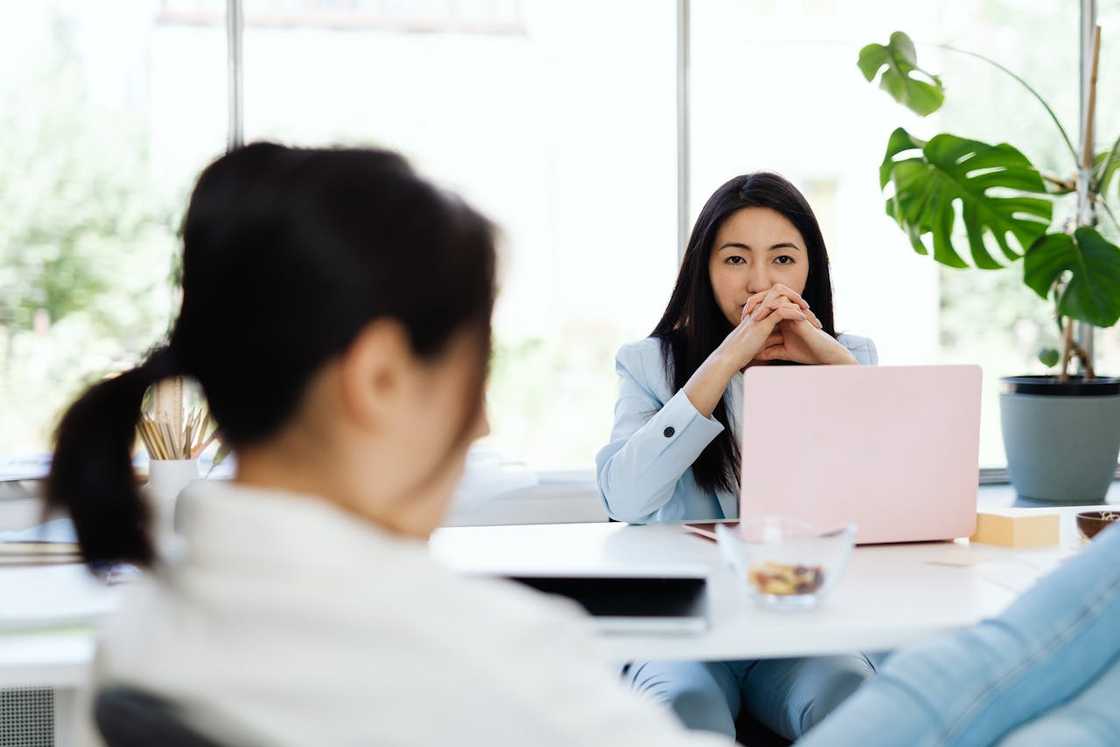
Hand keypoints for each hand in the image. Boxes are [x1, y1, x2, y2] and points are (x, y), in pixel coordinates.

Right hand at [683, 295, 809, 416]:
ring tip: (809, 312)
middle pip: (781, 294)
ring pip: (783, 300)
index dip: (791, 303)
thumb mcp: (760, 342)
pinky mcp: (762, 322)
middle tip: (809, 308)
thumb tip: (783, 339)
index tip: (804, 313)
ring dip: (798, 305)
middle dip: (796, 299)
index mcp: (759, 312)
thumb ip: (771, 337)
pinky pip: (781, 311)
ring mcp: (760, 314)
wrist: (730, 357)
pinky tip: (803, 318)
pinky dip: (794, 313)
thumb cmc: (742, 353)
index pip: (777, 300)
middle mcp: (759, 309)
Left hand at [745, 287, 855, 365]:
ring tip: (751, 315)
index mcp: (783, 318)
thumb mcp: (782, 352)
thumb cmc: (807, 353)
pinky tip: (764, 314)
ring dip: (762, 304)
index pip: (764, 308)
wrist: (824, 355)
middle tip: (743, 314)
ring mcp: (794, 311)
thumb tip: (754, 354)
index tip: (740, 322)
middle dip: (754, 303)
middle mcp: (788, 311)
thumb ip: (769, 350)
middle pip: (768, 298)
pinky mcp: (800, 314)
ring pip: (776, 298)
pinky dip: (774, 307)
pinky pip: (786, 304)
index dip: (752, 312)